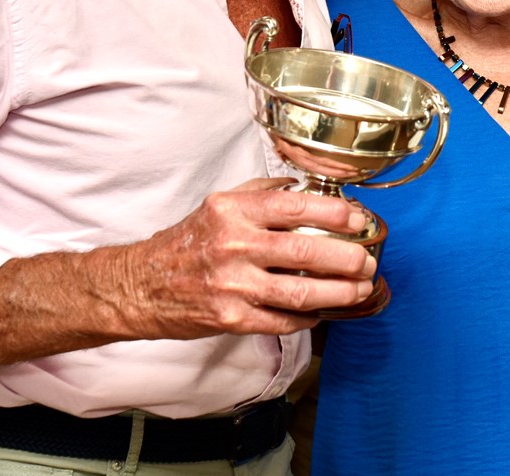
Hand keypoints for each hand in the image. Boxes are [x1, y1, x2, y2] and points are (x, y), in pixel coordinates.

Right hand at [115, 178, 376, 338]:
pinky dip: (308, 317)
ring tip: (359, 289)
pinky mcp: (231, 319)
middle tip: (367, 261)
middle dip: (346, 258)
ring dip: (338, 293)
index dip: (333, 214)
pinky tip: (322, 311)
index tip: (357, 219)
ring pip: (300, 293)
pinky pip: (282, 321)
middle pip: (305, 253)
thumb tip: (304, 188)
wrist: (141, 284)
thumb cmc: (185, 243)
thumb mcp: (218, 203)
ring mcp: (232, 285)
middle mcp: (233, 245)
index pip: (294, 207)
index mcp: (233, 210)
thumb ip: (261, 192)